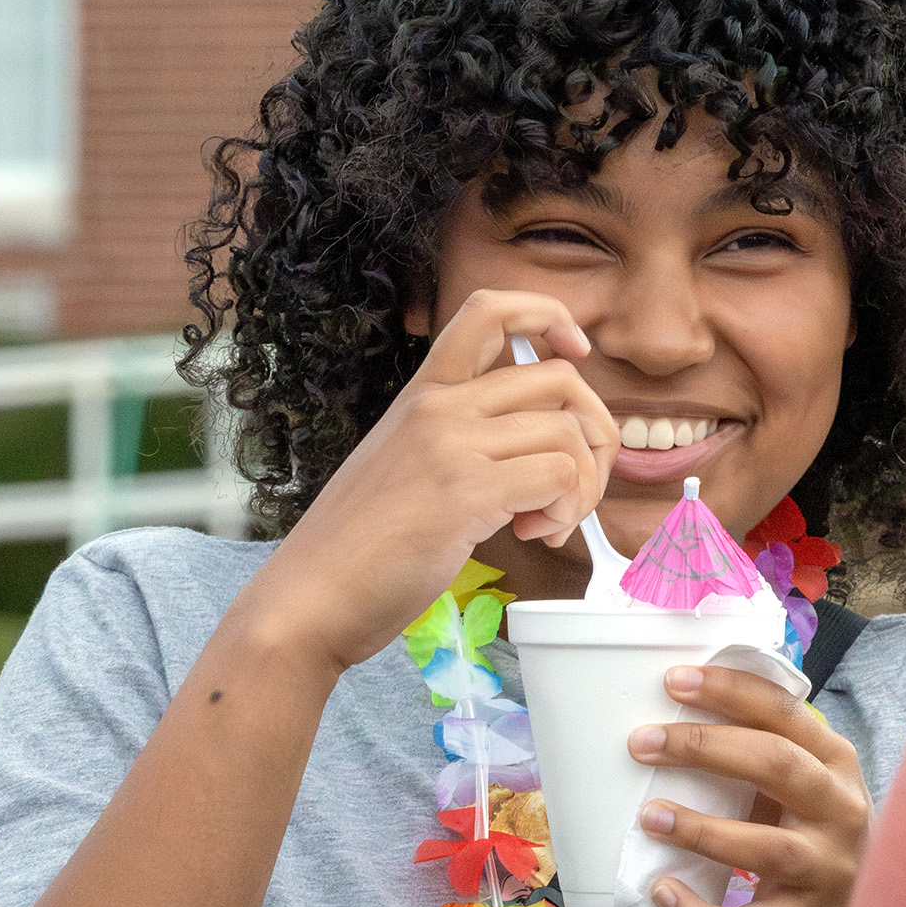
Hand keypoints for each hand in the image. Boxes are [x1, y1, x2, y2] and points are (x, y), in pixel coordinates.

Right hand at [240, 288, 619, 672]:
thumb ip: (456, 443)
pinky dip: (564, 512)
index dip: (548, 315)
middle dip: (595, 431)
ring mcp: (452, 446)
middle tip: (576, 483)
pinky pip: (559, 477)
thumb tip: (539, 450)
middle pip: (560, 377)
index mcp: (421, 395)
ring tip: (546, 523)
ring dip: (582, 486)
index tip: (573, 351)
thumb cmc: (357, 547)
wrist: (310, 595)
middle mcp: (438, 408)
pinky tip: (531, 536)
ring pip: (568, 431)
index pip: (489, 311)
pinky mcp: (467, 493)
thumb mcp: (401, 466)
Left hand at [627, 666, 869, 906]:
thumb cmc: (815, 838)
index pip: (785, 712)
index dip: (731, 692)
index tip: (675, 681)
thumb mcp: (806, 788)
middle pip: (777, 765)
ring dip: (701, 829)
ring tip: (650, 816)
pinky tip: (663, 892)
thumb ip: (763, 757)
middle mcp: (840, 812)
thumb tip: (672, 722)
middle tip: (643, 742)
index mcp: (835, 764)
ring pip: (766, 847)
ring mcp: (827, 872)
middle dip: (705, 748)